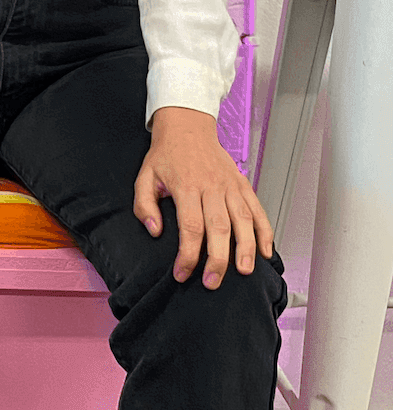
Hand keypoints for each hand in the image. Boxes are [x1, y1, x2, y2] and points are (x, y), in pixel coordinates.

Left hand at [134, 105, 273, 289]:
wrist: (186, 126)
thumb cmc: (166, 155)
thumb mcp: (145, 176)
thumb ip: (144, 205)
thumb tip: (155, 231)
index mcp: (186, 186)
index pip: (190, 227)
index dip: (187, 255)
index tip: (181, 273)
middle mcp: (211, 187)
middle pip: (219, 228)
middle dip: (217, 260)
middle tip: (212, 282)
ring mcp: (230, 186)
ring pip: (243, 221)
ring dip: (246, 249)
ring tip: (244, 272)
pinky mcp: (243, 184)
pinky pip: (258, 210)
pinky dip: (265, 232)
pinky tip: (265, 252)